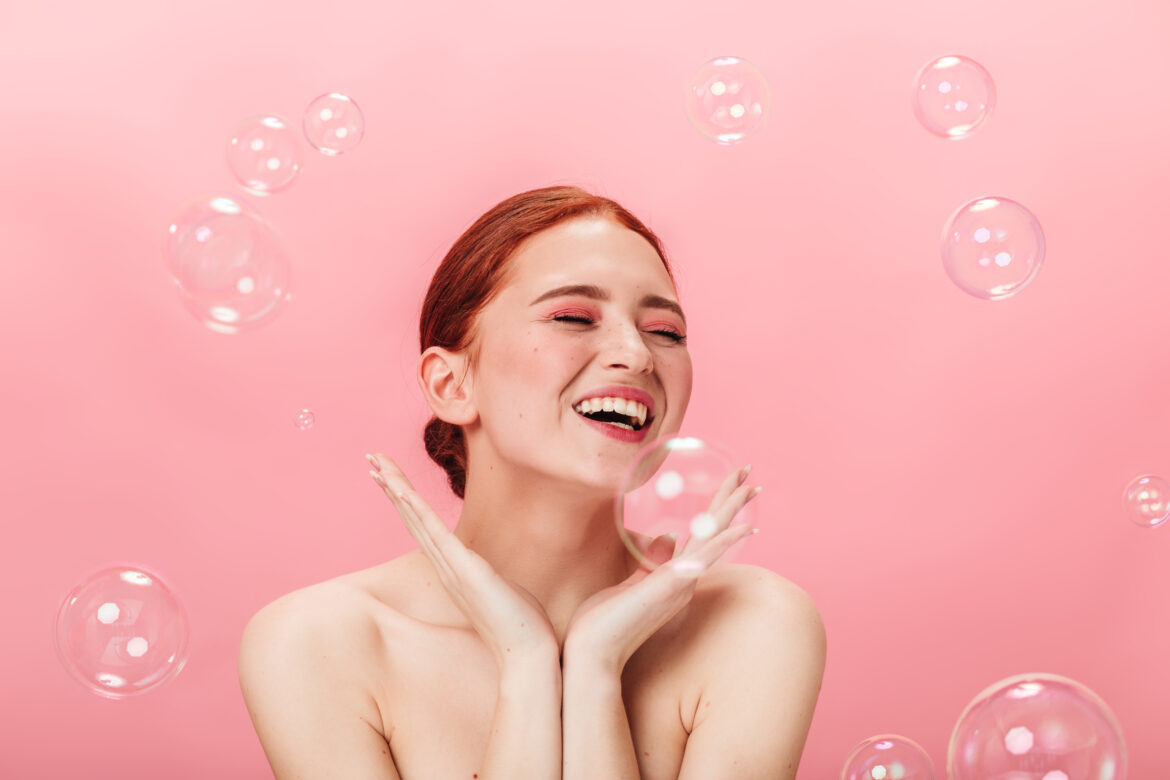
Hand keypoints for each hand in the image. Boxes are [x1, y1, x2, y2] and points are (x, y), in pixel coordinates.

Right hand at [366, 453, 558, 666]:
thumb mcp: (505, 593)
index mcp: (453, 569)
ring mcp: (452, 567)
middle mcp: (445, 566)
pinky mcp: (464, 570)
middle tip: (370, 458)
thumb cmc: (522, 627)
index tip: (390, 475)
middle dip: (391, 485)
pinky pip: (435, 533)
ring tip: (375, 463)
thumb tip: (503, 579)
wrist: (528, 655)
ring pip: (416, 519)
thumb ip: (495, 582)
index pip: (423, 526)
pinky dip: (415, 509)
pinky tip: (401, 489)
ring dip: (396, 488)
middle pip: (411, 517)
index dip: (405, 499)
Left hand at [562, 464, 761, 672]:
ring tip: (751, 483)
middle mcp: (684, 578)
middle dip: (731, 499)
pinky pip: (705, 557)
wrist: (591, 653)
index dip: (715, 510)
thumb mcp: (627, 584)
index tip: (728, 487)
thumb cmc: (601, 624)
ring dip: (734, 508)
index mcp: (673, 576)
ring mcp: (681, 582)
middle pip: (714, 530)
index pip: (700, 535)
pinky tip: (744, 525)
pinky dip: (726, 540)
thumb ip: (649, 563)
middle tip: (748, 471)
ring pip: (715, 537)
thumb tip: (667, 535)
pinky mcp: (673, 585)